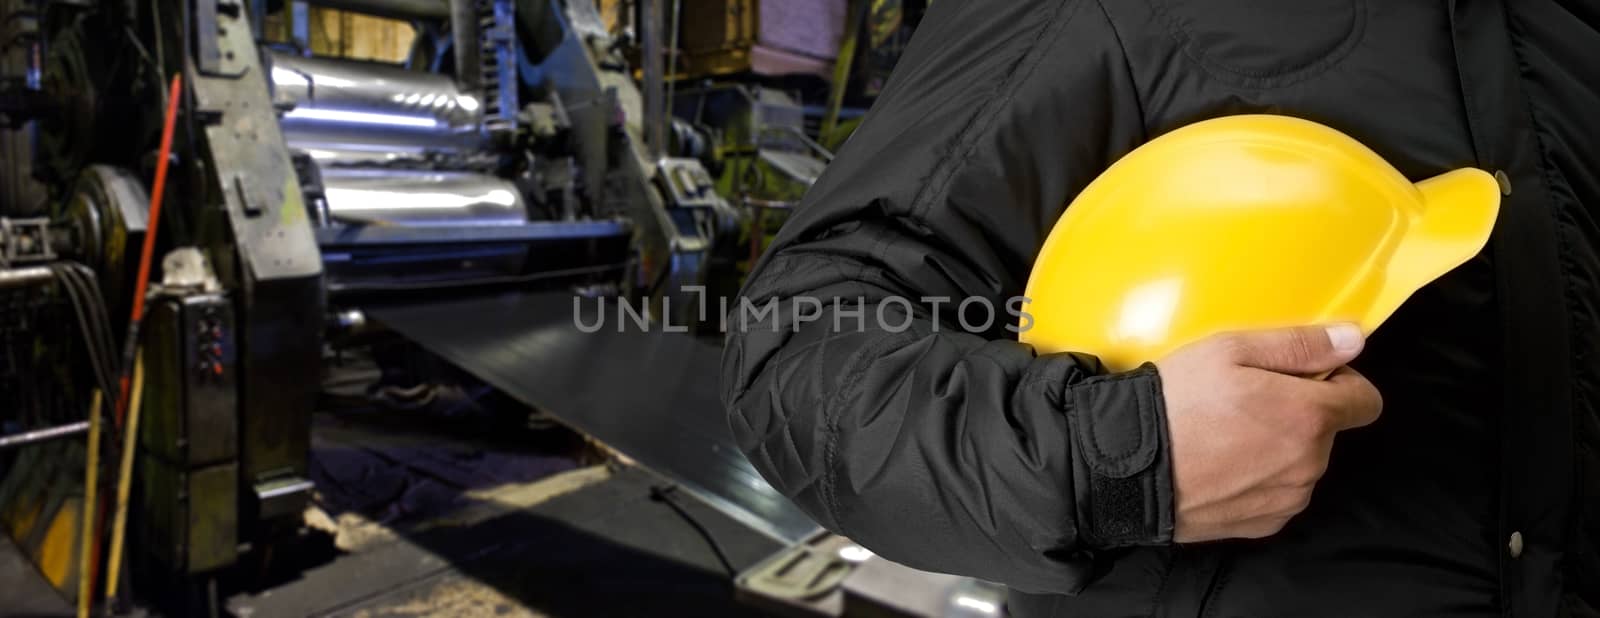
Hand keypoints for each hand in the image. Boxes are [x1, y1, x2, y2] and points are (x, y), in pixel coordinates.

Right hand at [1155, 324, 1382, 542]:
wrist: (1126, 468)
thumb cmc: (1175, 403)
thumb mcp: (1230, 351)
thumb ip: (1301, 345)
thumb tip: (1354, 340)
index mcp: (1310, 416)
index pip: (1366, 400)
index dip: (1337, 381)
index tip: (1300, 377)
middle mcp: (1309, 463)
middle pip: (1327, 431)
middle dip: (1298, 413)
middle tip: (1244, 402)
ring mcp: (1287, 498)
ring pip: (1302, 464)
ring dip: (1279, 448)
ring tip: (1225, 435)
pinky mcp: (1263, 524)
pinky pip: (1278, 494)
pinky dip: (1259, 480)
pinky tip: (1221, 465)